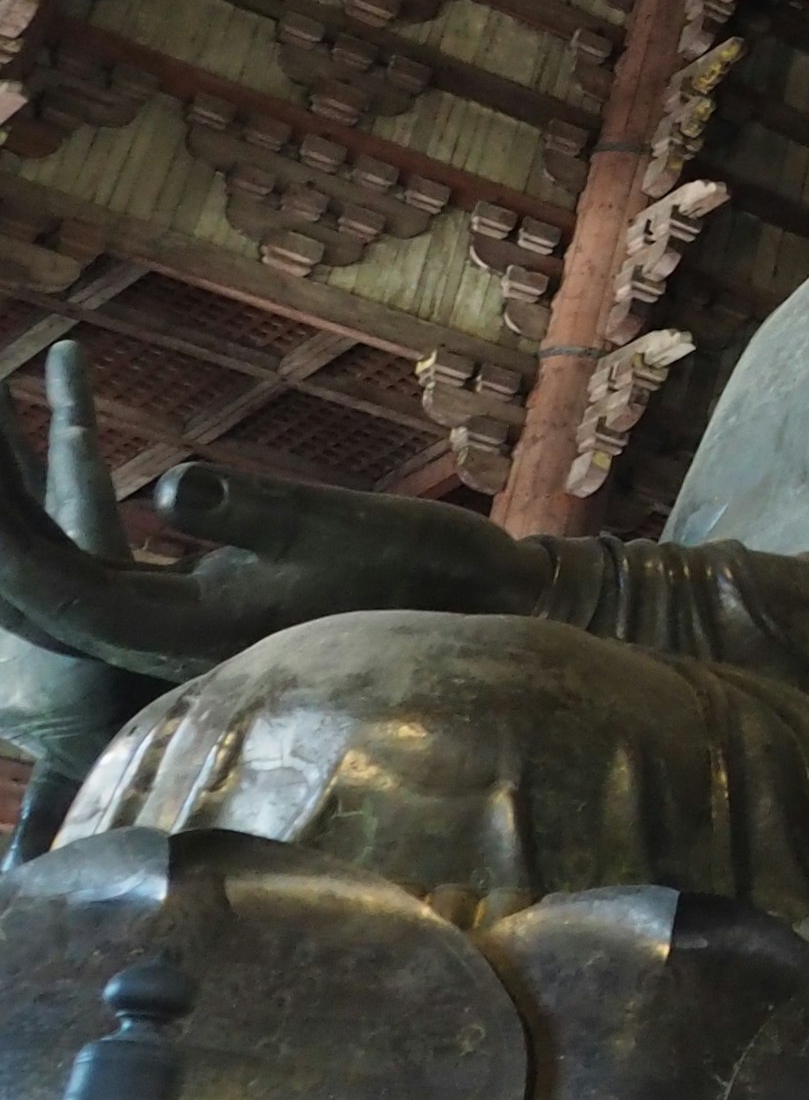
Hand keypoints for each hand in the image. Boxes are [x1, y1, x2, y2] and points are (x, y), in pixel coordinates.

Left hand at [0, 345, 542, 681]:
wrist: (471, 609)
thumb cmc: (412, 568)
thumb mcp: (337, 525)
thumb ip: (250, 510)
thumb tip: (171, 483)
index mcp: (181, 629)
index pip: (54, 587)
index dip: (4, 533)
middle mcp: (158, 635)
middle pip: (37, 583)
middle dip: (0, 504)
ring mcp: (167, 622)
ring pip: (55, 571)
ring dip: (17, 506)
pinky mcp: (185, 603)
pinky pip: (88, 561)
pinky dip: (51, 513)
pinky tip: (39, 464)